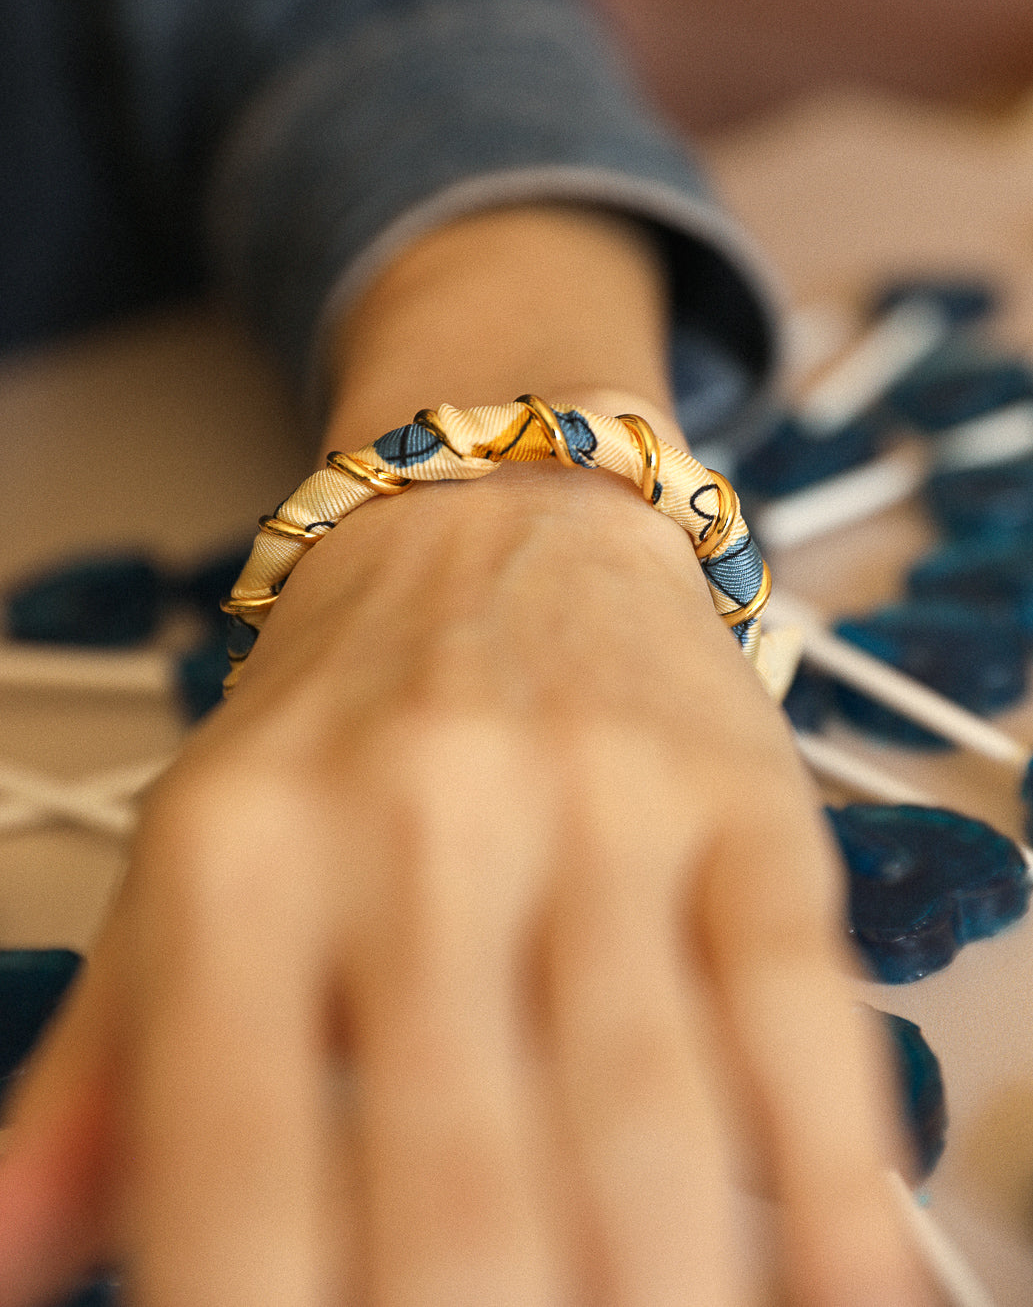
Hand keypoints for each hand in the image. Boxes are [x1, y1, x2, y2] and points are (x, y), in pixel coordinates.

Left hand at [0, 459, 934, 1305]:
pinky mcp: (738, 795)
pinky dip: (833, 1181)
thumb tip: (11, 1261)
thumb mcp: (186, 864)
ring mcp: (593, 800)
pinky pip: (795, 1007)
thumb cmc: (335, 715)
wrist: (488, 513)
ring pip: (641, 1119)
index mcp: (239, 853)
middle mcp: (412, 816)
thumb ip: (106, 1078)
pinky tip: (839, 1287)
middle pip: (455, 1184)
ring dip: (653, 1291)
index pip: (226, 1164)